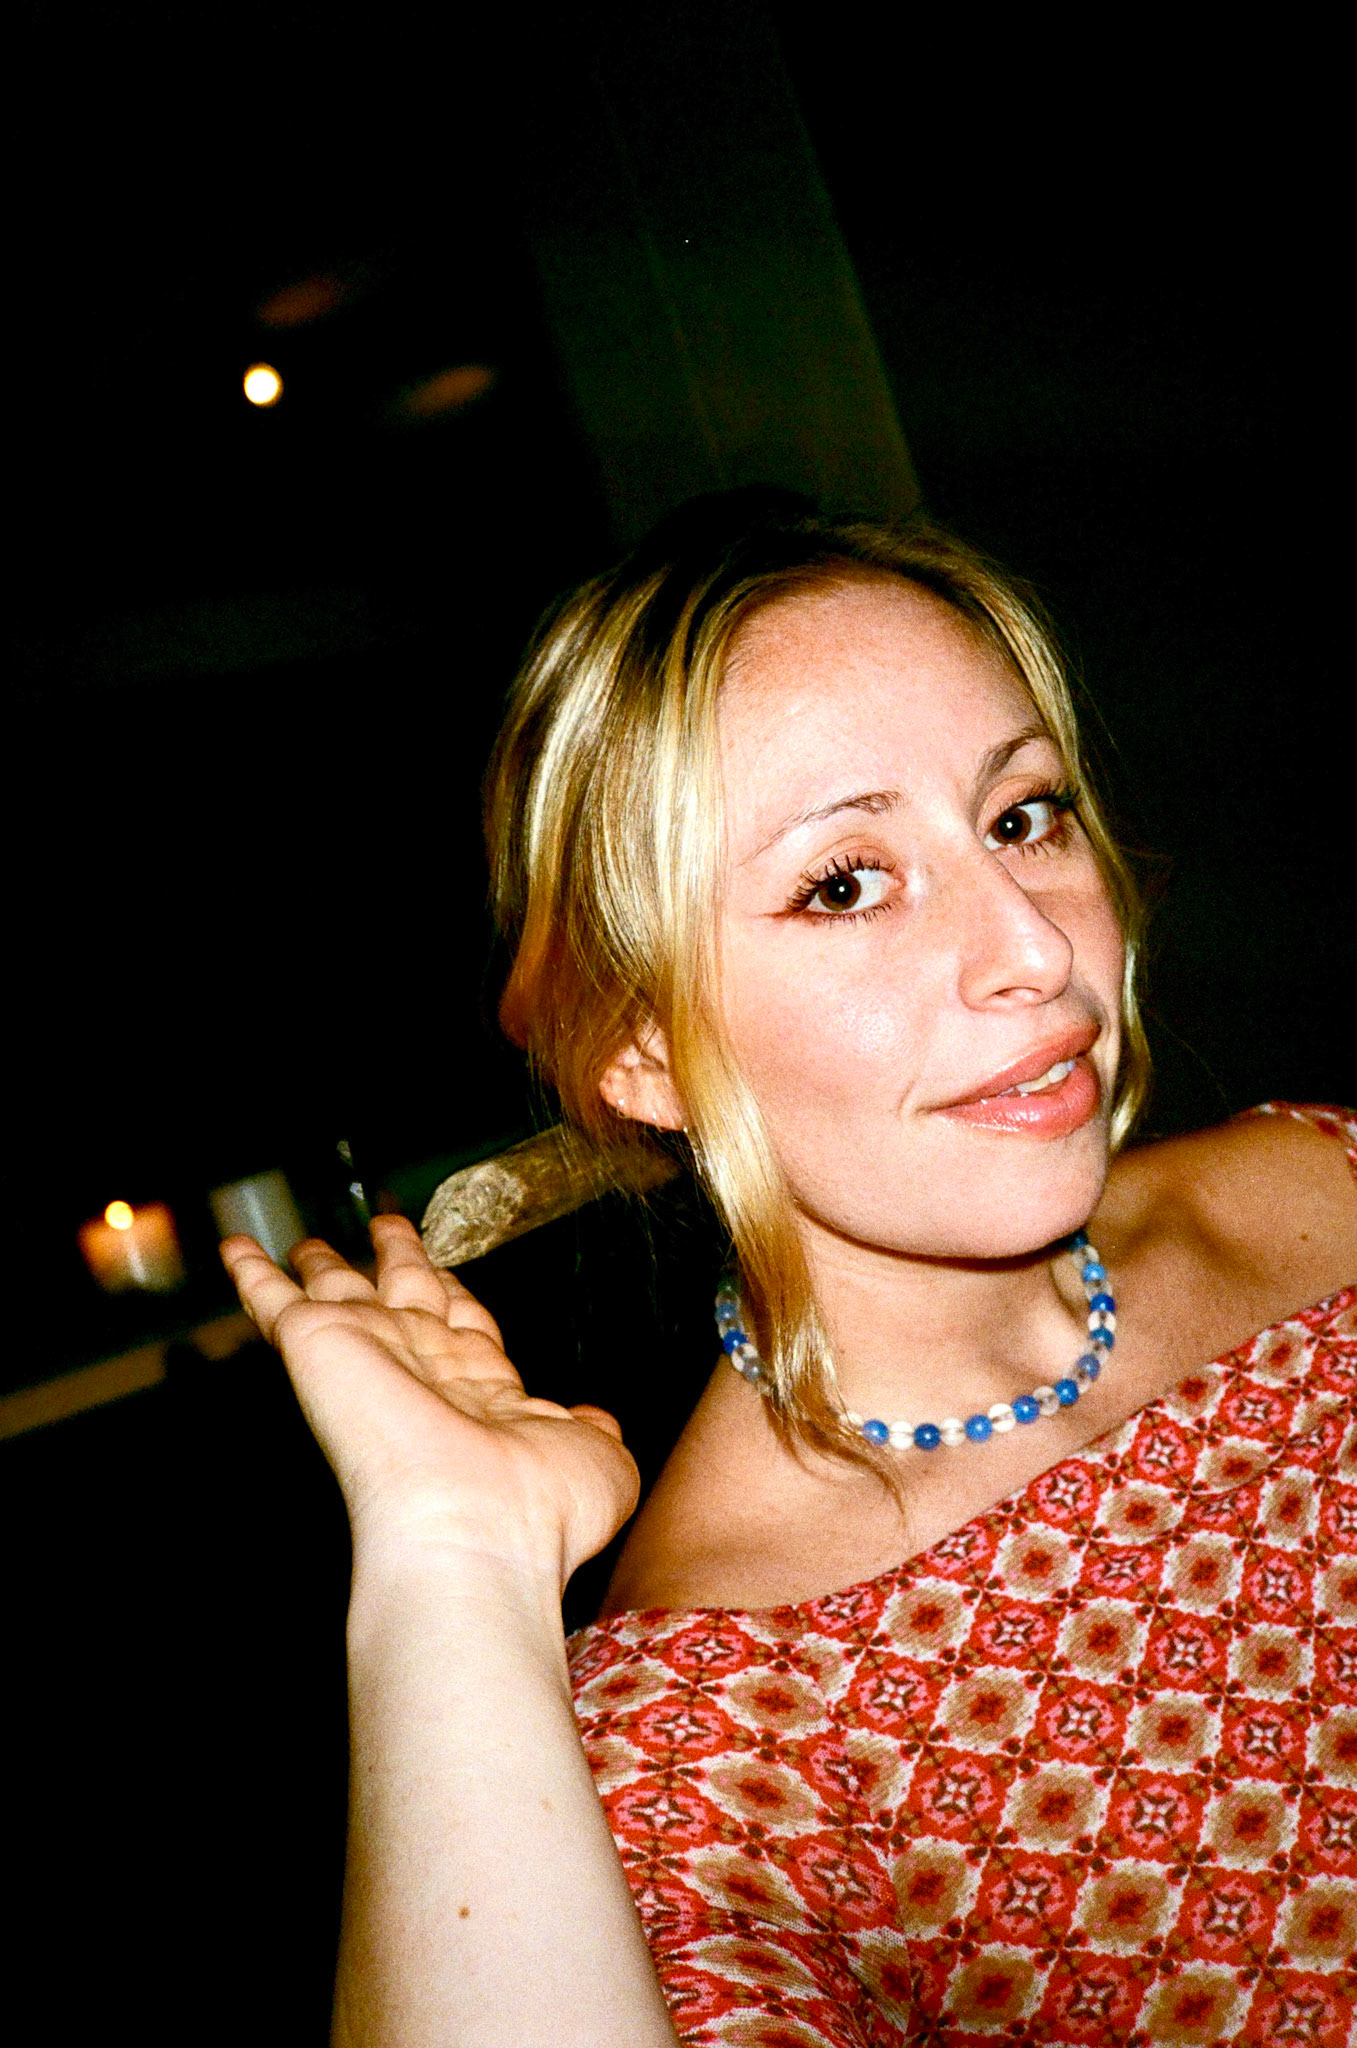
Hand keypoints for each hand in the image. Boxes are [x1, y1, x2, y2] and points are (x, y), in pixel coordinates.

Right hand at [220, 1216, 639, 1589]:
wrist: (475, 1531)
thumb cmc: (539, 1511)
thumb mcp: (596, 1460)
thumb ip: (592, 1430)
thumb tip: (595, 1418)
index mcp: (484, 1393)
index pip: (466, 1329)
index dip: (457, 1297)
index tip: (449, 1272)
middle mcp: (424, 1372)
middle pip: (408, 1297)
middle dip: (401, 1260)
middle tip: (387, 1227)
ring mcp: (371, 1357)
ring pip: (345, 1293)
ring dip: (328, 1265)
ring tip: (310, 1242)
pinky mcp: (320, 1348)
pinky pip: (277, 1302)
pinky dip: (253, 1276)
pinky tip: (237, 1248)